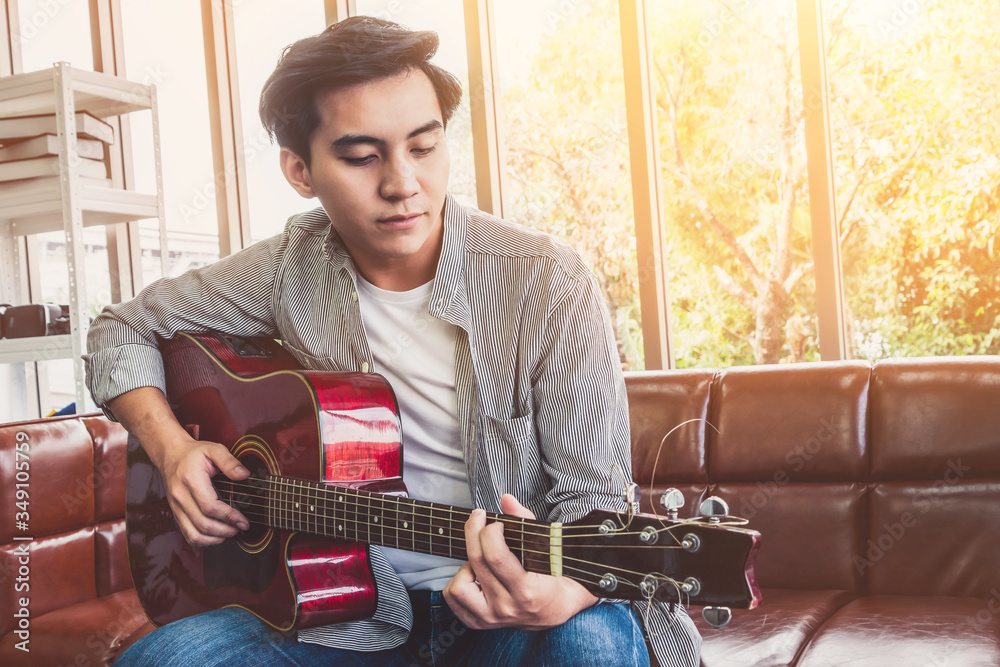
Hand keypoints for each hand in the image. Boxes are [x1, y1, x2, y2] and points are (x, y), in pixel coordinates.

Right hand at [107, 386, 249, 546]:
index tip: (243, 520)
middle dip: (224, 530)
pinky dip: (201, 541)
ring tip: (229, 534)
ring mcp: (176, 507)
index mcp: (191, 481)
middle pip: (202, 524)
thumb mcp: (214, 449)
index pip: (210, 507)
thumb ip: (229, 462)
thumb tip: (244, 475)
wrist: (171, 455)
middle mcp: (180, 497)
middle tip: (239, 528)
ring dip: (213, 539)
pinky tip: (215, 538)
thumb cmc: (193, 454)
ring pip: (193, 534)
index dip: (228, 516)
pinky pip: (186, 534)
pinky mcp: (175, 513)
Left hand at [443, 494, 597, 629]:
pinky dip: (459, 581)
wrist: (557, 610)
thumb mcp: (549, 548)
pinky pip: (454, 599)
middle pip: (477, 561)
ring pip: (459, 586)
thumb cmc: (555, 576)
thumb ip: (526, 520)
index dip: (489, 531)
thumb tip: (506, 499)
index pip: (496, 556)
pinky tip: (475, 572)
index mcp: (527, 590)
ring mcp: (492, 618)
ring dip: (466, 564)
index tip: (494, 521)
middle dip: (474, 531)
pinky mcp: (480, 622)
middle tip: (479, 519)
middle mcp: (507, 606)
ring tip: (480, 556)